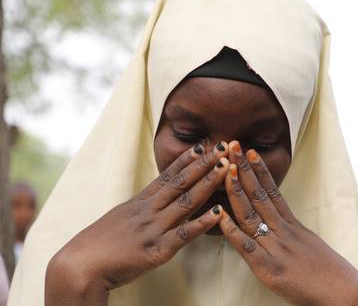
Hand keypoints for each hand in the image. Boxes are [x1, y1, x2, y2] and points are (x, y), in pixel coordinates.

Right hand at [45, 143, 229, 304]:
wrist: (79, 266)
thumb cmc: (98, 243)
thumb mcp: (121, 216)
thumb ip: (141, 206)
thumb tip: (155, 197)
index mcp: (140, 202)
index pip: (167, 175)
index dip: (187, 160)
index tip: (203, 145)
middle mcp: (149, 210)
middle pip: (180, 182)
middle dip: (204, 164)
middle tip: (223, 146)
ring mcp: (153, 229)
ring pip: (185, 202)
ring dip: (207, 184)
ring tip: (226, 169)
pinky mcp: (156, 251)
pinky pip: (183, 235)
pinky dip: (202, 224)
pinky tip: (219, 214)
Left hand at [218, 141, 357, 305]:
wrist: (346, 295)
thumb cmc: (330, 273)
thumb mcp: (309, 244)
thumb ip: (291, 231)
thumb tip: (279, 220)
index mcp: (292, 225)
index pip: (272, 192)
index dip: (259, 171)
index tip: (250, 151)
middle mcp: (283, 231)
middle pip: (260, 195)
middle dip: (244, 169)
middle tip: (232, 145)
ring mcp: (276, 248)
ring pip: (252, 214)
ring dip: (237, 190)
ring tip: (226, 168)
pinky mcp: (269, 269)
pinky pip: (247, 247)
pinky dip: (232, 231)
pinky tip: (219, 215)